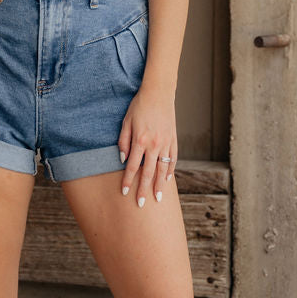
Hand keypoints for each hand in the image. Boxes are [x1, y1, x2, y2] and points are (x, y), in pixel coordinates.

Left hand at [118, 84, 176, 206]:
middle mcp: (153, 144)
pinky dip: (170, 170)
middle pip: (148, 172)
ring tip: (158, 199)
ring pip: (162, 169)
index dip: (128, 181)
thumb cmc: (139, 106)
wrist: (158, 93)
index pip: (132, 167)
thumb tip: (122, 160)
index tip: (125, 193)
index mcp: (139, 140)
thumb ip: (123, 142)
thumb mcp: (125, 122)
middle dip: (143, 190)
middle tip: (141, 204)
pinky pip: (172, 159)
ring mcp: (165, 143)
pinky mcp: (173, 139)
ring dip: (159, 185)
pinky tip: (167, 179)